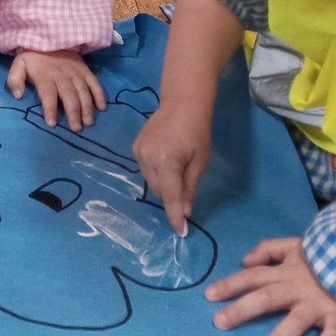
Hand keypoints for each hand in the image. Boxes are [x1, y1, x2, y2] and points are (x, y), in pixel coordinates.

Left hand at [6, 49, 105, 131]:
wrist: (49, 36)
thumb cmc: (33, 56)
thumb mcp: (19, 64)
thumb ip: (15, 79)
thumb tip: (18, 96)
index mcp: (45, 75)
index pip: (48, 94)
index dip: (50, 109)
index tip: (52, 123)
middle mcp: (62, 75)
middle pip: (69, 95)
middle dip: (73, 113)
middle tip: (76, 128)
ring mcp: (76, 72)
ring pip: (83, 91)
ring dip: (87, 108)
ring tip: (88, 123)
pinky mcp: (85, 70)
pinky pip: (94, 83)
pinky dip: (100, 95)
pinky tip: (102, 108)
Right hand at [133, 105, 210, 235]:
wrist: (181, 103)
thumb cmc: (197, 132)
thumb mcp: (200, 161)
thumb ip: (189, 188)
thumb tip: (184, 213)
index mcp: (167, 161)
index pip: (171, 197)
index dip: (175, 216)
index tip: (180, 232)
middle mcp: (148, 158)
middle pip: (160, 192)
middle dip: (173, 195)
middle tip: (186, 178)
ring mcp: (138, 152)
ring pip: (152, 184)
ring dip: (165, 184)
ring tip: (177, 165)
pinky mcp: (135, 148)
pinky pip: (146, 171)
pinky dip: (157, 173)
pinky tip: (166, 158)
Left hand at [205, 237, 335, 335]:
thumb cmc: (326, 258)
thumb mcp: (296, 245)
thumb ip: (269, 248)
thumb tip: (244, 260)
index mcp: (285, 272)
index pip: (252, 277)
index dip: (230, 284)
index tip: (208, 296)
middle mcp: (298, 288)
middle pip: (266, 298)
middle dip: (242, 310)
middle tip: (219, 323)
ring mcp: (318, 304)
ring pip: (296, 321)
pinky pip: (331, 335)